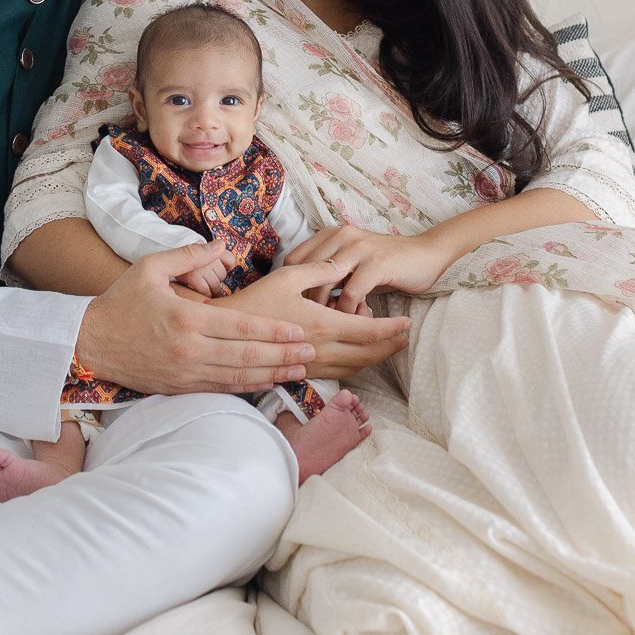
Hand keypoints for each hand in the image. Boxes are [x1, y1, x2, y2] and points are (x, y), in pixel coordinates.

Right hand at [76, 240, 316, 395]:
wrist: (89, 344)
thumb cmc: (120, 302)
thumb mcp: (150, 268)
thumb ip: (189, 255)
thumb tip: (222, 243)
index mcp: (186, 319)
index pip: (241, 327)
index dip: (274, 331)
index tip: (300, 330)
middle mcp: (189, 350)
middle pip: (247, 355)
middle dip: (283, 354)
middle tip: (312, 351)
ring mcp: (185, 373)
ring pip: (238, 376)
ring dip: (272, 373)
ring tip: (301, 369)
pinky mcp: (180, 387)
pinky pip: (222, 389)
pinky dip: (248, 386)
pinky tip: (268, 381)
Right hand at [213, 262, 410, 378]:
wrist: (227, 334)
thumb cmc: (256, 301)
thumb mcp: (287, 276)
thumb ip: (319, 269)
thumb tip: (343, 263)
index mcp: (322, 324)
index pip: (368, 330)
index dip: (391, 328)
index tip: (407, 323)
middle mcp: (321, 348)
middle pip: (368, 354)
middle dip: (391, 346)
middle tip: (406, 337)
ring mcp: (313, 363)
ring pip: (356, 366)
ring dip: (376, 357)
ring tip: (388, 344)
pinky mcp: (305, 371)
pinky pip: (340, 371)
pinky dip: (356, 363)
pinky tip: (358, 351)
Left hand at [284, 225, 455, 314]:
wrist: (426, 254)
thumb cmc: (385, 264)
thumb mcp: (351, 265)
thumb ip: (329, 275)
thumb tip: (304, 301)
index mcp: (331, 234)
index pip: (293, 260)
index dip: (291, 286)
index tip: (296, 308)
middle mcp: (341, 236)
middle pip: (305, 271)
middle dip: (304, 300)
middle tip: (312, 321)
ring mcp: (359, 248)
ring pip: (325, 282)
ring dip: (325, 308)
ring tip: (331, 324)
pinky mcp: (376, 263)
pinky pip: (352, 292)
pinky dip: (349, 311)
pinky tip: (354, 321)